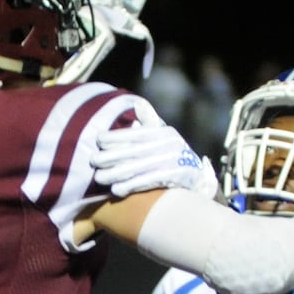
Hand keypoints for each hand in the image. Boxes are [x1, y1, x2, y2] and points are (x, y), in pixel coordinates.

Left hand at [93, 105, 218, 199]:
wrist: (200, 181)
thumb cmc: (175, 158)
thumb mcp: (165, 138)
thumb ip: (150, 122)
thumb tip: (137, 104)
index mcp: (165, 132)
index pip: (136, 133)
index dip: (116, 136)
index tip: (98, 140)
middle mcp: (170, 144)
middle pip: (134, 150)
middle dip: (111, 156)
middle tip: (93, 161)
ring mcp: (175, 160)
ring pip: (140, 166)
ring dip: (116, 173)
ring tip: (99, 178)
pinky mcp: (178, 176)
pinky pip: (150, 180)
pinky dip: (132, 185)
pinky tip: (117, 190)